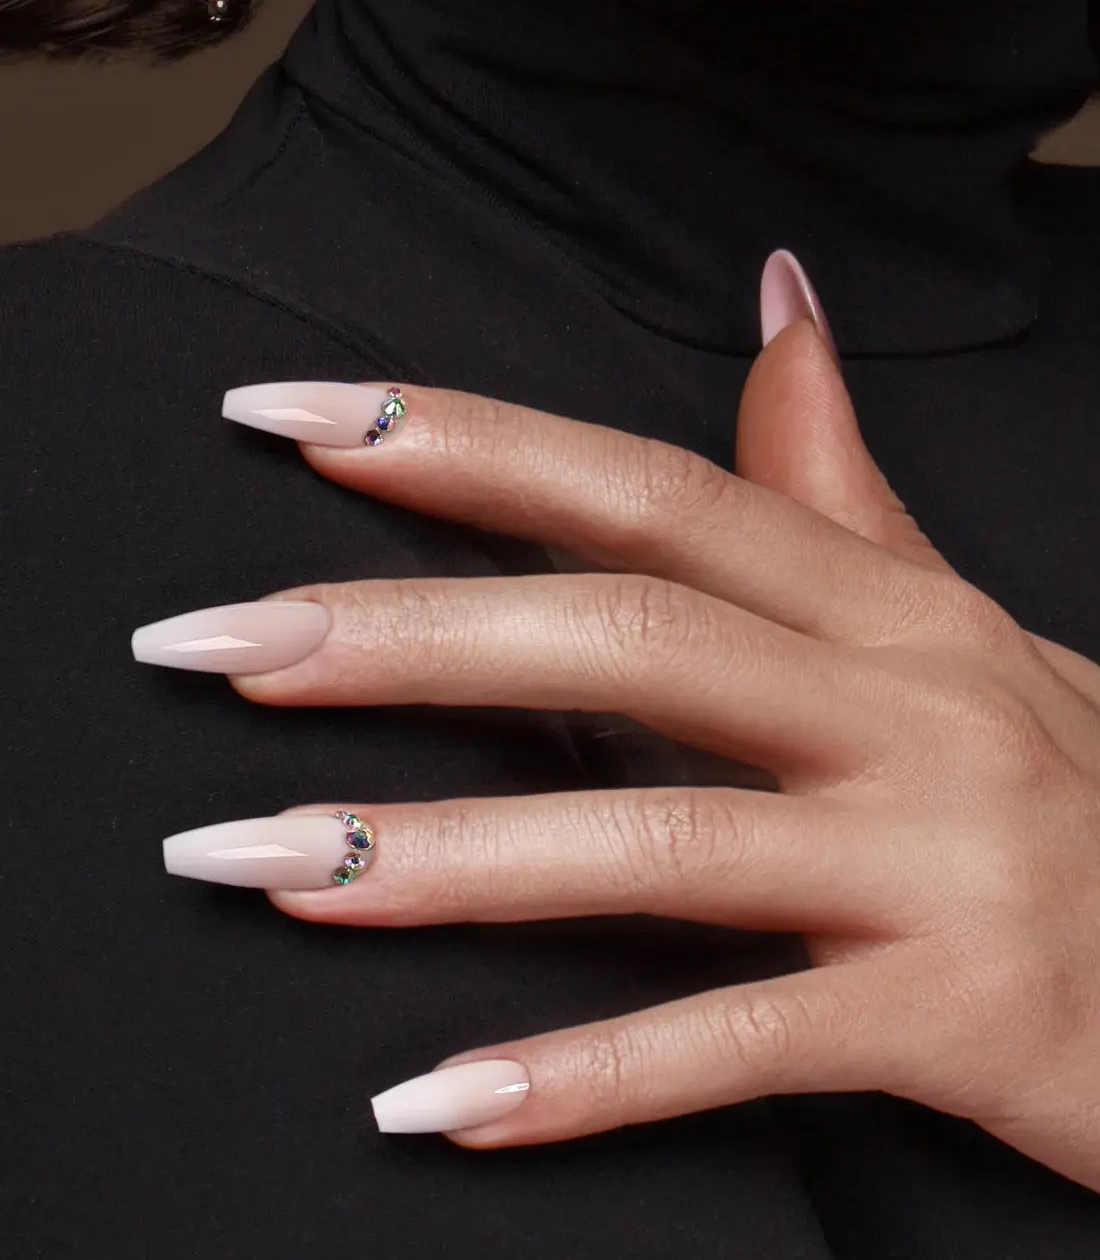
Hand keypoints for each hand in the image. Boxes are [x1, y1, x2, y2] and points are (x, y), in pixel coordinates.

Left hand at [145, 289, 1099, 1188]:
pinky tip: (433, 1100)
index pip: (652, 494)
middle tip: (213, 648)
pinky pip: (743, 1044)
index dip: (472, 447)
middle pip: (628, 640)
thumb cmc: (1070, 785)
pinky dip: (585, 1077)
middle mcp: (906, 709)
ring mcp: (933, 860)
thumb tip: (775, 299)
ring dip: (441, 857)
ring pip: (655, 841)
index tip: (297, 420)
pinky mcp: (957, 1015)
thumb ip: (836, 483)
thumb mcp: (956, 621)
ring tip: (260, 861)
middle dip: (407, 638)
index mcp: (885, 607)